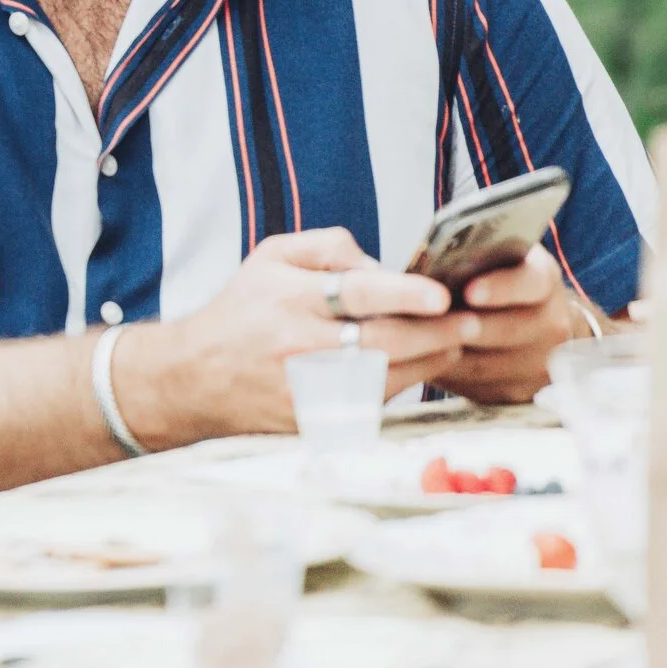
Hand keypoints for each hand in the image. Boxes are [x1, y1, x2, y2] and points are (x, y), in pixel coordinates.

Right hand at [119, 228, 477, 444]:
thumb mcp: (270, 256)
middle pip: (384, 342)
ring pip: (387, 377)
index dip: (403, 294)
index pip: (356, 294)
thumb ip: (327, 246)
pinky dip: (402, 383)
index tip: (439, 294)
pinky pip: (373, 403)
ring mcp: (307, 389)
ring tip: (454, 342)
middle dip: (435, 332)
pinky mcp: (314, 420)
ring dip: (429, 361)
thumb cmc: (243, 309)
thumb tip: (380, 264)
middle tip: (469, 321)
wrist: (196, 377)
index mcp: (290, 297)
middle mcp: (299, 345)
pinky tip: (417, 366)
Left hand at [430, 246, 577, 404]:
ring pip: (488, 364)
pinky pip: (478, 386)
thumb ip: (473, 260)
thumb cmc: (498, 282)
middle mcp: (552, 324)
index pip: (529, 283)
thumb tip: (430, 269)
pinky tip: (423, 361)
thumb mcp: (496, 260)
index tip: (470, 291)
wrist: (536, 324)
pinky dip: (449, 374)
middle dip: (466, 326)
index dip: (500, 288)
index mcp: (544, 280)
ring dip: (449, 353)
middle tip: (430, 321)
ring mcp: (540, 363)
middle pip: (509, 330)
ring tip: (413, 342)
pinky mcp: (519, 391)